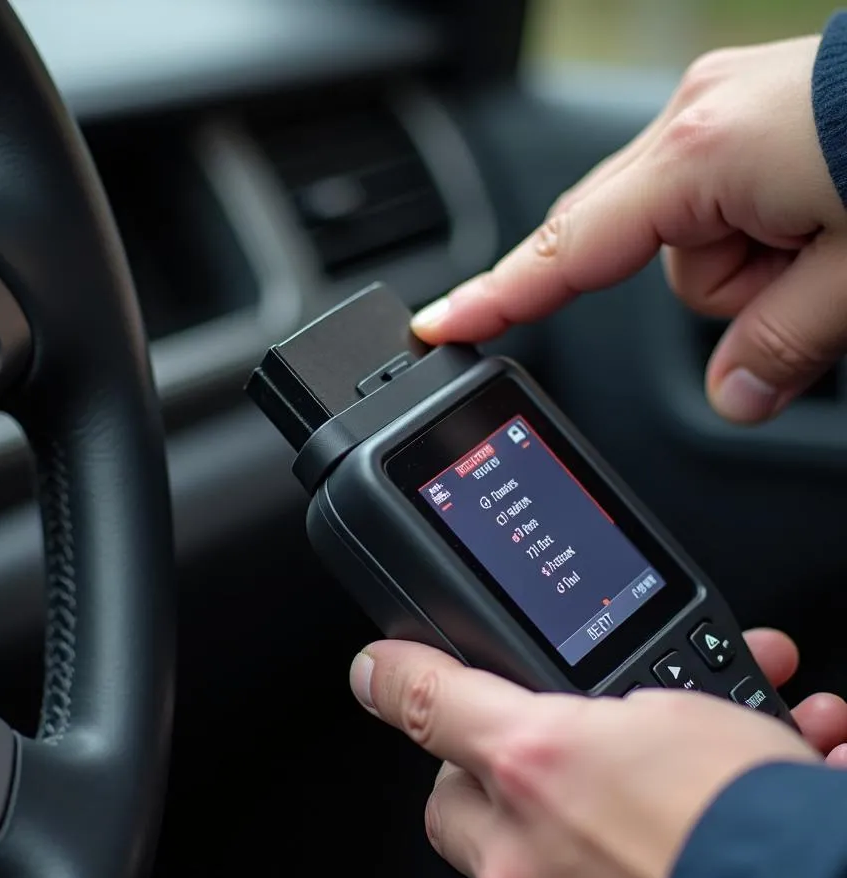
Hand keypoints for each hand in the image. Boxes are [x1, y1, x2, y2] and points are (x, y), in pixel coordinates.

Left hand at [348, 629, 846, 877]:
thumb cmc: (756, 823)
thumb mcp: (681, 708)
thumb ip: (615, 701)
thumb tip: (597, 702)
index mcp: (536, 766)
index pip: (426, 703)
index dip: (395, 674)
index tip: (375, 668)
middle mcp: (524, 853)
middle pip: (454, 799)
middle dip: (488, 771)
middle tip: (544, 752)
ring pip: (516, 864)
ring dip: (563, 832)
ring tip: (651, 809)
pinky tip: (668, 870)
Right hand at [411, 37, 846, 423]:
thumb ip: (782, 345)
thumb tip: (737, 395)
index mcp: (697, 157)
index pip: (566, 248)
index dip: (498, 295)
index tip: (437, 326)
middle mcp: (694, 125)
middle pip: (642, 257)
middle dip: (724, 288)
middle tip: (810, 280)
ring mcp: (723, 114)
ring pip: (698, 245)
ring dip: (764, 268)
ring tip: (839, 243)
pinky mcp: (754, 116)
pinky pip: (727, 207)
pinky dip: (774, 235)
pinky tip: (829, 220)